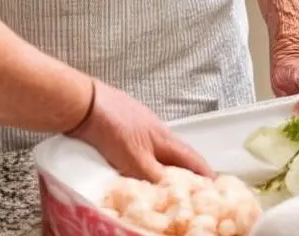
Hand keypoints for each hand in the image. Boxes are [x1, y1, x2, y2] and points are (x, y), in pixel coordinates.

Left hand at [71, 80, 214, 181]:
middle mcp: (157, 130)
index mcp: (165, 138)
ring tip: (166, 185)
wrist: (84, 104)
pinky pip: (144, 146)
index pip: (194, 160)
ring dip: (166, 167)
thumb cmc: (112, 130)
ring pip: (160, 151)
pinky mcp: (124, 123)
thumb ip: (158, 177)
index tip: (214, 193)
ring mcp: (140, 124)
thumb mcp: (137, 161)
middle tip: (190, 193)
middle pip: (178, 155)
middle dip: (187, 174)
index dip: (206, 177)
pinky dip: (148, 159)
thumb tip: (176, 192)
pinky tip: (139, 167)